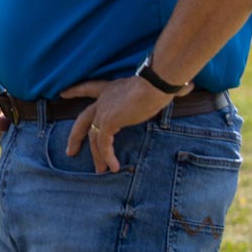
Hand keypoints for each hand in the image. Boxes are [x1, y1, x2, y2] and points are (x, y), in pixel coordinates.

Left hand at [62, 75, 186, 172]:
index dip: (76, 90)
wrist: (156, 82)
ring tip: (101, 171)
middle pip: (83, 119)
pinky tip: (113, 167)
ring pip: (94, 137)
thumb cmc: (161, 80)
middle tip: (70, 151)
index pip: (88, 88)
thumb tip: (188, 87)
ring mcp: (103, 110)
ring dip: (98, 156)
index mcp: (111, 88)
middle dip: (76, 136)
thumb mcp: (159, 86)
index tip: (63, 94)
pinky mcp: (108, 121)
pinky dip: (107, 156)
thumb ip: (169, 90)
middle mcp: (104, 99)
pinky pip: (103, 143)